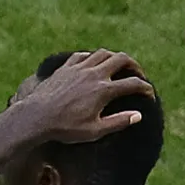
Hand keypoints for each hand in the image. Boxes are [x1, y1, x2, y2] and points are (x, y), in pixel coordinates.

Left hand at [18, 50, 156, 143]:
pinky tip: (93, 64)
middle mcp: (93, 74)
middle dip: (134, 65)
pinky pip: (82, 55)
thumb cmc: (64, 128)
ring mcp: (78, 68)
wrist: (34, 118)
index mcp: (104, 90)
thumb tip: (138, 115)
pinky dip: (92, 57)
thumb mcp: (95, 131)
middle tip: (137, 74)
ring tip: (118, 67)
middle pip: (122, 59)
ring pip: (102, 53)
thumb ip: (118, 122)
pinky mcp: (64, 68)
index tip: (149, 95)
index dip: (146, 88)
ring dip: (114, 57)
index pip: (133, 83)